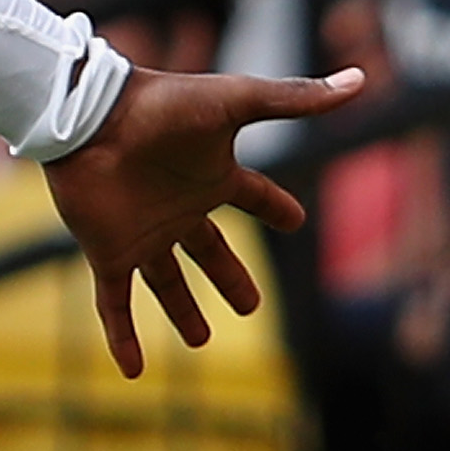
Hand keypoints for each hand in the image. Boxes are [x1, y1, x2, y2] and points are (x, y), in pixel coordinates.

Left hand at [43, 65, 360, 378]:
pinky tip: (132, 370)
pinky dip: (122, 335)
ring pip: (165, 282)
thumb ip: (295, 99)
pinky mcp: (107, 250)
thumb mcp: (236, 102)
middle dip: (229, 277)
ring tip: (198, 340)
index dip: (275, 207)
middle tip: (250, 306)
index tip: (295, 219)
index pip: (254, 197)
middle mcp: (177, 209)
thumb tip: (360, 79)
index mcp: (211, 176)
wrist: (89, 114)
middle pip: (210, 251)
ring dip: (182, 310)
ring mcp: (141, 233)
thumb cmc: (161, 106)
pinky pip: (114, 302)